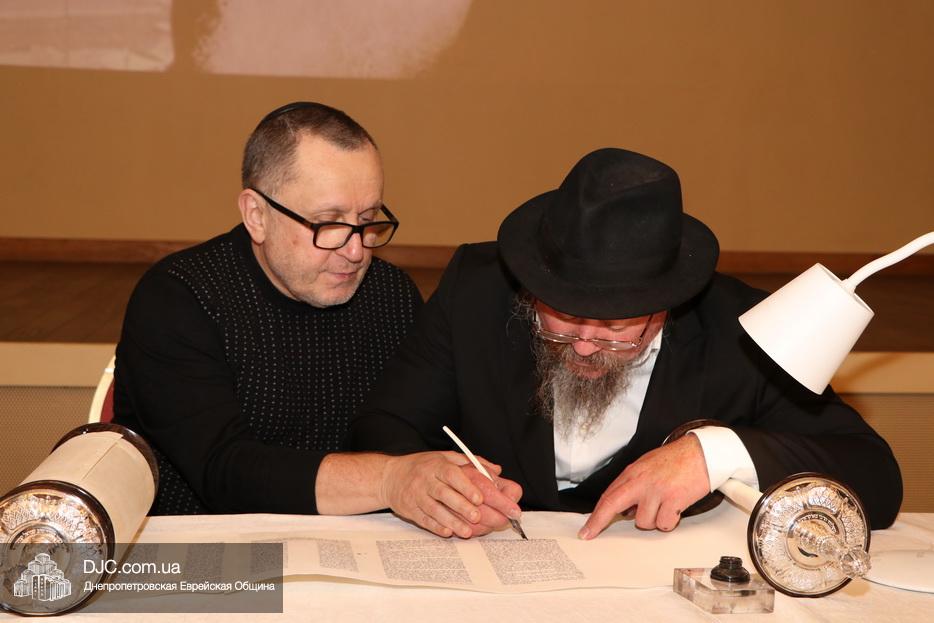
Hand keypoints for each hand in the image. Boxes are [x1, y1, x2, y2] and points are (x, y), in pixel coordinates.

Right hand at [379, 451, 521, 537]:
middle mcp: (425, 479)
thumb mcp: (445, 457)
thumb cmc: (422, 466)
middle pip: (444, 494)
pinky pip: (423, 519)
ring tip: (467, 531)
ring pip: (434, 509)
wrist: (390, 476)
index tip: (479, 498)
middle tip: (477, 517)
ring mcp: (416, 495)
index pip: (452, 474)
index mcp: (437, 465)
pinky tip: (448, 532)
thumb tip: (496, 470)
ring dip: (451, 521)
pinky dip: (436, 527)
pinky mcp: (409, 508)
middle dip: (461, 506)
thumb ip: (471, 462)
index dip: (466, 486)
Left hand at [578, 435, 709, 538]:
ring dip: (653, 520)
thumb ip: (633, 485)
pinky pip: (664, 524)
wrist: (703, 453)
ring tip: (665, 505)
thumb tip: (624, 508)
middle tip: (590, 534)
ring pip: (643, 521)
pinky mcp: (673, 500)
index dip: (595, 515)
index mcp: (633, 472)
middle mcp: (641, 481)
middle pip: (612, 505)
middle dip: (599, 522)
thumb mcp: (647, 466)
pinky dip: (670, 521)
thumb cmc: (677, 460)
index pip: (608, 496)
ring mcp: (656, 491)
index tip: (587, 529)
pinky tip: (676, 508)